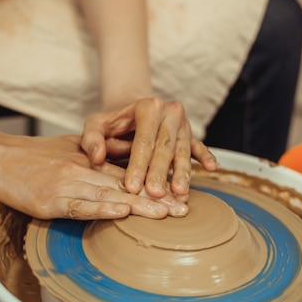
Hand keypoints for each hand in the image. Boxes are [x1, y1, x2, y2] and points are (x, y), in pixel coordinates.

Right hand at [0, 132, 185, 219]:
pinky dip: (102, 210)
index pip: (127, 173)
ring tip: (167, 215)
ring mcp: (66, 185)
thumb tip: (118, 161)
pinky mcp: (49, 201)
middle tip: (185, 209)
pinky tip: (122, 213)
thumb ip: (93, 155)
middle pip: (126, 185)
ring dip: (140, 206)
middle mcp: (82, 170)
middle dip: (157, 199)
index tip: (177, 194)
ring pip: (109, 195)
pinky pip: (80, 206)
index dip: (154, 183)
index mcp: (88, 160)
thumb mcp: (66, 147)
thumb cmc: (29, 155)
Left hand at [80, 97, 216, 200]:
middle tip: (155, 194)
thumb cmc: (112, 123)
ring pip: (182, 151)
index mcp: (148, 106)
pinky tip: (210, 168)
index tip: (131, 186)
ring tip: (179, 194)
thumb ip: (91, 139)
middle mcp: (169, 112)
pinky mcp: (190, 135)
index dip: (138, 164)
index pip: (143, 139)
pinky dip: (205, 157)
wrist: (132, 113)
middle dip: (160, 173)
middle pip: (165, 147)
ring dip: (182, 173)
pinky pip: (199, 147)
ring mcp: (182, 124)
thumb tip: (97, 158)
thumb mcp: (95, 125)